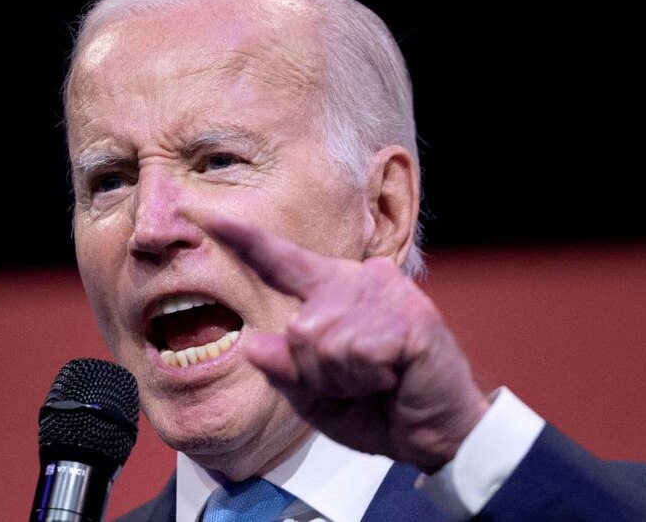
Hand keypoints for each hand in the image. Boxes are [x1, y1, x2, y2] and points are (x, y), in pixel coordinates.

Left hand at [203, 215, 490, 473]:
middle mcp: (362, 280)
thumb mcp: (317, 395)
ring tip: (379, 381)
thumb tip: (254, 345)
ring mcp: (388, 295)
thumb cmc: (380, 408)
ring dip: (343, 378)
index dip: (243, 239)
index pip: (283, 263)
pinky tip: (392, 379)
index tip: (204, 214)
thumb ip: (285, 370)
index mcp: (337, 292)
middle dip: (317, 373)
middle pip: (298, 328)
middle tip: (359, 384)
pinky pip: (354, 353)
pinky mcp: (410, 318)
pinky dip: (366, 379)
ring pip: (322, 342)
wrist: (441, 432)